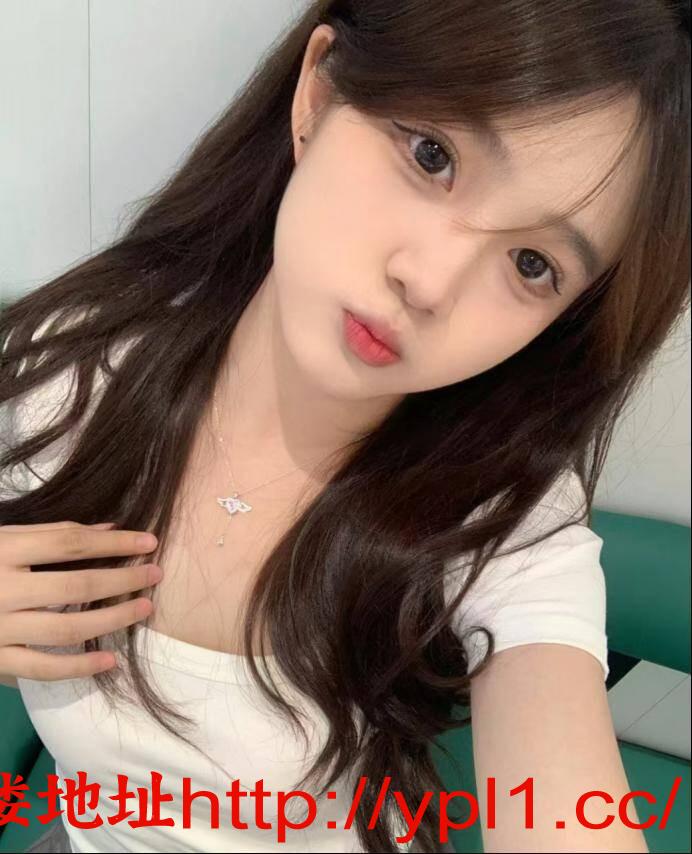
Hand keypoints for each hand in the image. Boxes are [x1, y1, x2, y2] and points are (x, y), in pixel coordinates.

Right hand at [0, 520, 161, 680]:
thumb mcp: (1, 538)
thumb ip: (51, 533)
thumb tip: (111, 527)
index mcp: (2, 550)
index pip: (70, 543)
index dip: (114, 542)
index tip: (150, 541)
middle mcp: (0, 589)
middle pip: (76, 586)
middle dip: (123, 581)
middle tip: (155, 576)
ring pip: (67, 629)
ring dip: (112, 620)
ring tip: (144, 610)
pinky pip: (42, 669)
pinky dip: (79, 668)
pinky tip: (110, 660)